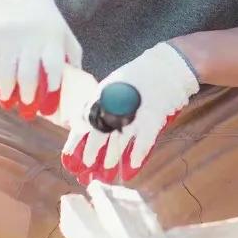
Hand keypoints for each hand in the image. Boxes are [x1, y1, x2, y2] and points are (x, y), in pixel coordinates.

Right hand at [0, 0, 81, 117]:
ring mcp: (8, 35)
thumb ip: (71, 57)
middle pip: (28, 75)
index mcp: (52, 36)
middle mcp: (30, 35)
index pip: (54, 68)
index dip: (52, 89)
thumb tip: (78, 85)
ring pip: (6, 74)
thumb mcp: (63, 33)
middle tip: (27, 106)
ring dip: (7, 92)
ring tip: (10, 100)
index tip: (48, 106)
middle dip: (28, 96)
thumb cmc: (45, 21)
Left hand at [61, 42, 200, 183]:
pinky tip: (132, 168)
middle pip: (99, 136)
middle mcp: (116, 107)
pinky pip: (142, 145)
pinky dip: (136, 157)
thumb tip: (79, 121)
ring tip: (106, 170)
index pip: (84, 123)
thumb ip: (96, 102)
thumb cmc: (138, 76)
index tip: (69, 157)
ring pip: (118, 144)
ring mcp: (135, 116)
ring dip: (111, 160)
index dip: (76, 142)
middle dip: (91, 154)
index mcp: (104, 96)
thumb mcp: (111, 84)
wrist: (168, 66)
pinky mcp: (153, 121)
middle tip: (87, 167)